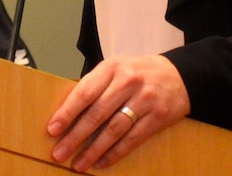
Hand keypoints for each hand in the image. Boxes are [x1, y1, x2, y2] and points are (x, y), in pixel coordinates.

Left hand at [46, 55, 189, 170]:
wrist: (178, 75)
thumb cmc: (139, 73)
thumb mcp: (116, 69)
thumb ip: (95, 86)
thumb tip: (68, 113)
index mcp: (112, 68)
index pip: (85, 92)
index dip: (67, 112)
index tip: (53, 129)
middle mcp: (128, 81)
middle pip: (97, 113)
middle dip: (75, 136)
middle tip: (60, 153)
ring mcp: (144, 99)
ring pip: (113, 130)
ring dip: (93, 150)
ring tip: (78, 164)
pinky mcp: (157, 117)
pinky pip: (132, 139)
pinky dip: (115, 153)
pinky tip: (102, 162)